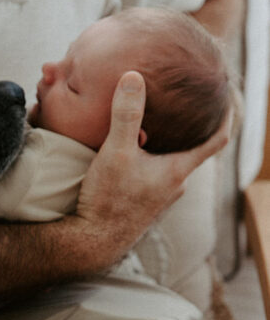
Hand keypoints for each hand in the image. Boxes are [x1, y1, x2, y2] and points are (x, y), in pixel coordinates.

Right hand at [76, 70, 229, 251]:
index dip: (226, 117)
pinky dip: (149, 163)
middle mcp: (174, 186)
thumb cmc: (108, 200)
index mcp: (177, 170)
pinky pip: (153, 178)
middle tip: (179, 106)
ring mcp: (160, 199)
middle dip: (187, 129)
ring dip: (165, 147)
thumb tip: (133, 76)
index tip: (228, 99)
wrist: (92, 242)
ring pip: (169, 166)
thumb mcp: (115, 152)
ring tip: (152, 128)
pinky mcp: (143, 207)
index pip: (216, 140)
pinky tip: (131, 156)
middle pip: (190, 151)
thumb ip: (126, 114)